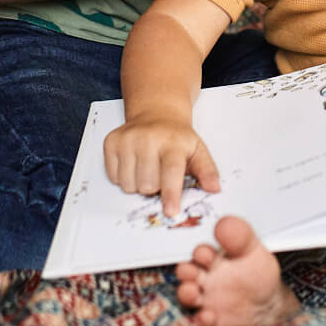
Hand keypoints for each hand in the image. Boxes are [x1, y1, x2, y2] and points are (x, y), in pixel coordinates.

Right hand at [104, 114, 219, 217]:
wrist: (156, 113)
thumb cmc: (177, 137)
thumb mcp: (198, 150)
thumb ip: (207, 171)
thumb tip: (215, 188)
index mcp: (173, 142)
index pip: (171, 173)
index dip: (171, 194)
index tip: (171, 211)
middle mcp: (148, 138)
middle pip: (147, 185)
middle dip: (154, 188)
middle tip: (160, 175)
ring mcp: (128, 139)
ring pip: (128, 185)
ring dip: (138, 184)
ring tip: (147, 168)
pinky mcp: (111, 141)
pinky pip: (113, 177)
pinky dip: (123, 177)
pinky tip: (134, 163)